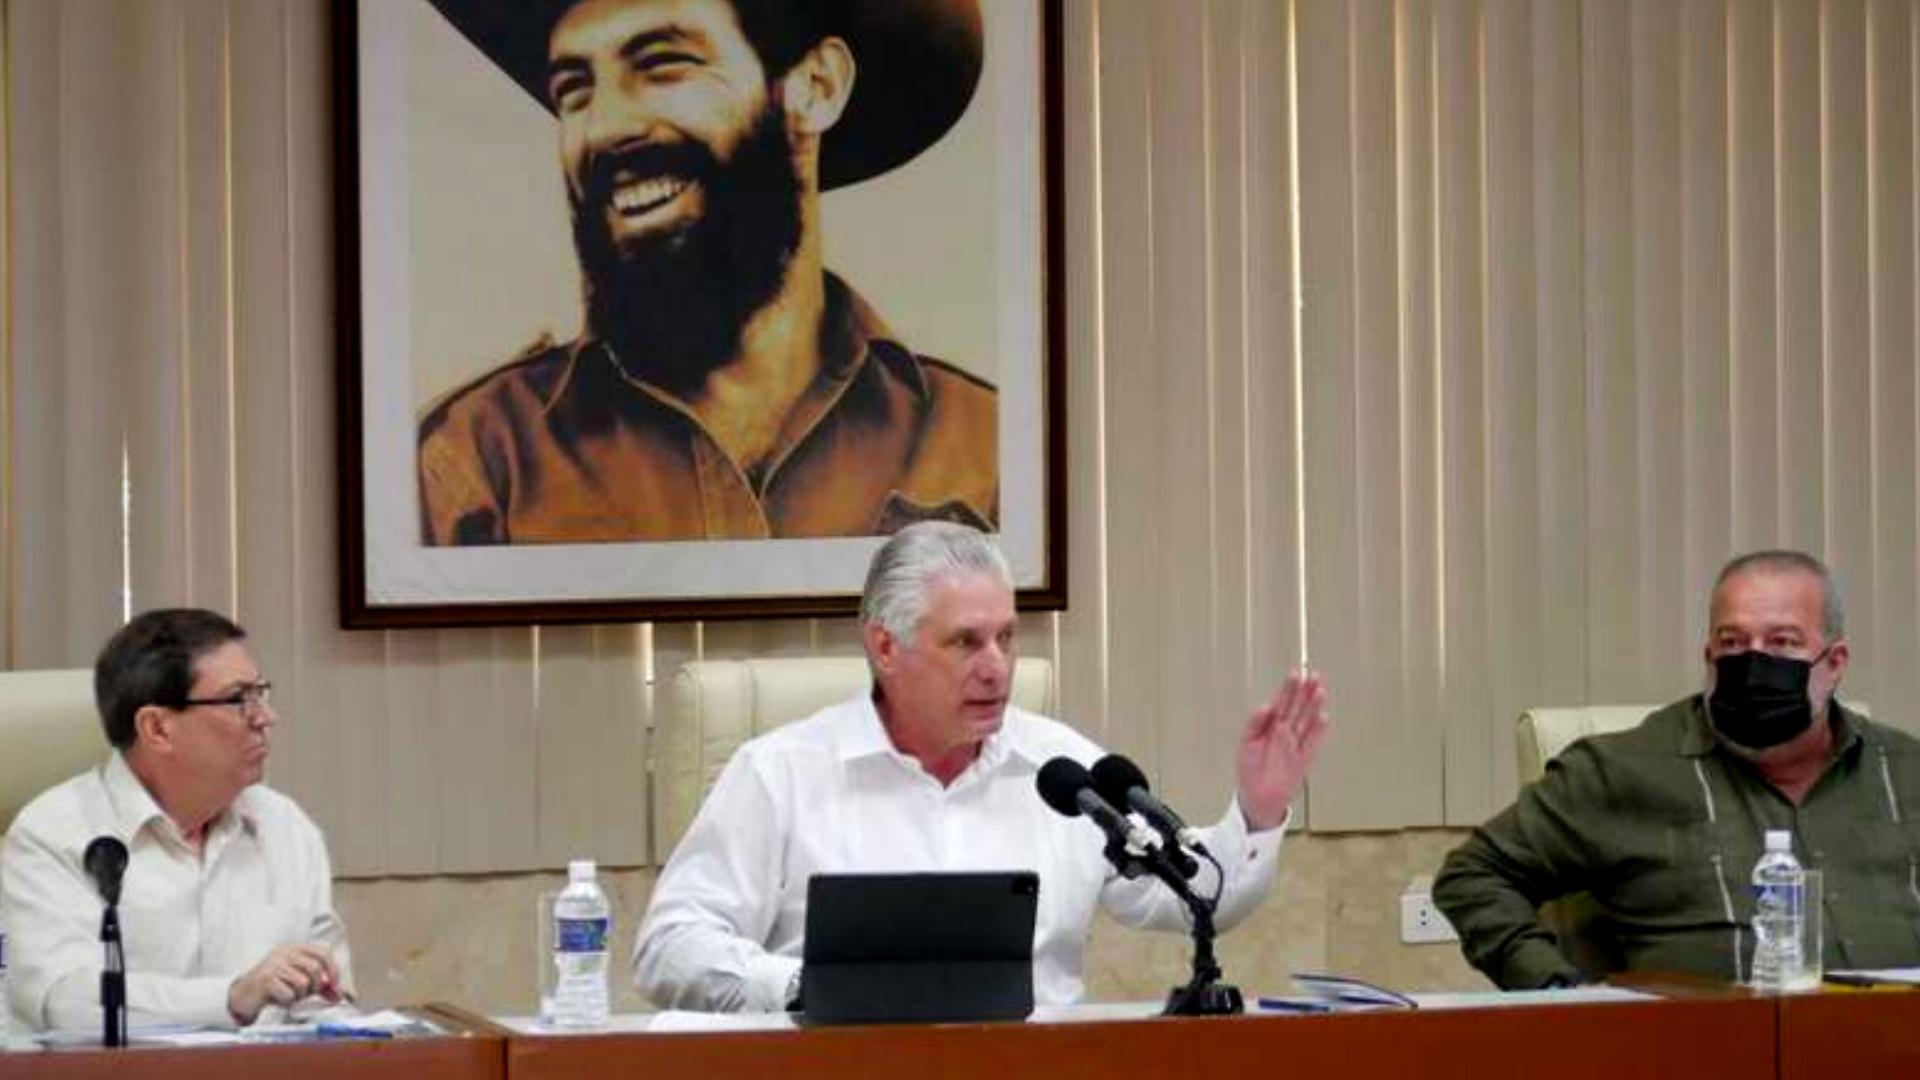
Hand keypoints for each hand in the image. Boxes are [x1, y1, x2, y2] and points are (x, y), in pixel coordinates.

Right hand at [227, 944, 342, 1025]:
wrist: (242, 996)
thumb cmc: (273, 988)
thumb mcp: (298, 981)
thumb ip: (318, 984)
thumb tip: (338, 994)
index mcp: (295, 949)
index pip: (323, 953)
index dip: (333, 969)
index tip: (334, 985)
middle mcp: (285, 953)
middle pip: (315, 969)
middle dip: (315, 987)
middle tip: (305, 995)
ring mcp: (274, 964)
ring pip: (303, 983)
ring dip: (298, 996)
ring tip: (288, 996)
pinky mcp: (265, 979)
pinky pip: (288, 994)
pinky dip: (287, 1002)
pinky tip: (278, 999)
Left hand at [1235, 668, 1330, 830]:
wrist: (1256, 798)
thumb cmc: (1250, 770)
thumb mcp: (1246, 742)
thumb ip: (1255, 723)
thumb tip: (1265, 707)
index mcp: (1270, 727)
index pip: (1282, 703)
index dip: (1288, 689)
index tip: (1295, 674)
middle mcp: (1285, 733)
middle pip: (1297, 708)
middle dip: (1305, 692)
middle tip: (1312, 675)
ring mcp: (1295, 745)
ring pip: (1306, 721)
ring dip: (1313, 706)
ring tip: (1320, 690)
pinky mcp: (1303, 760)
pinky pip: (1312, 743)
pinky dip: (1318, 730)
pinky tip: (1322, 716)